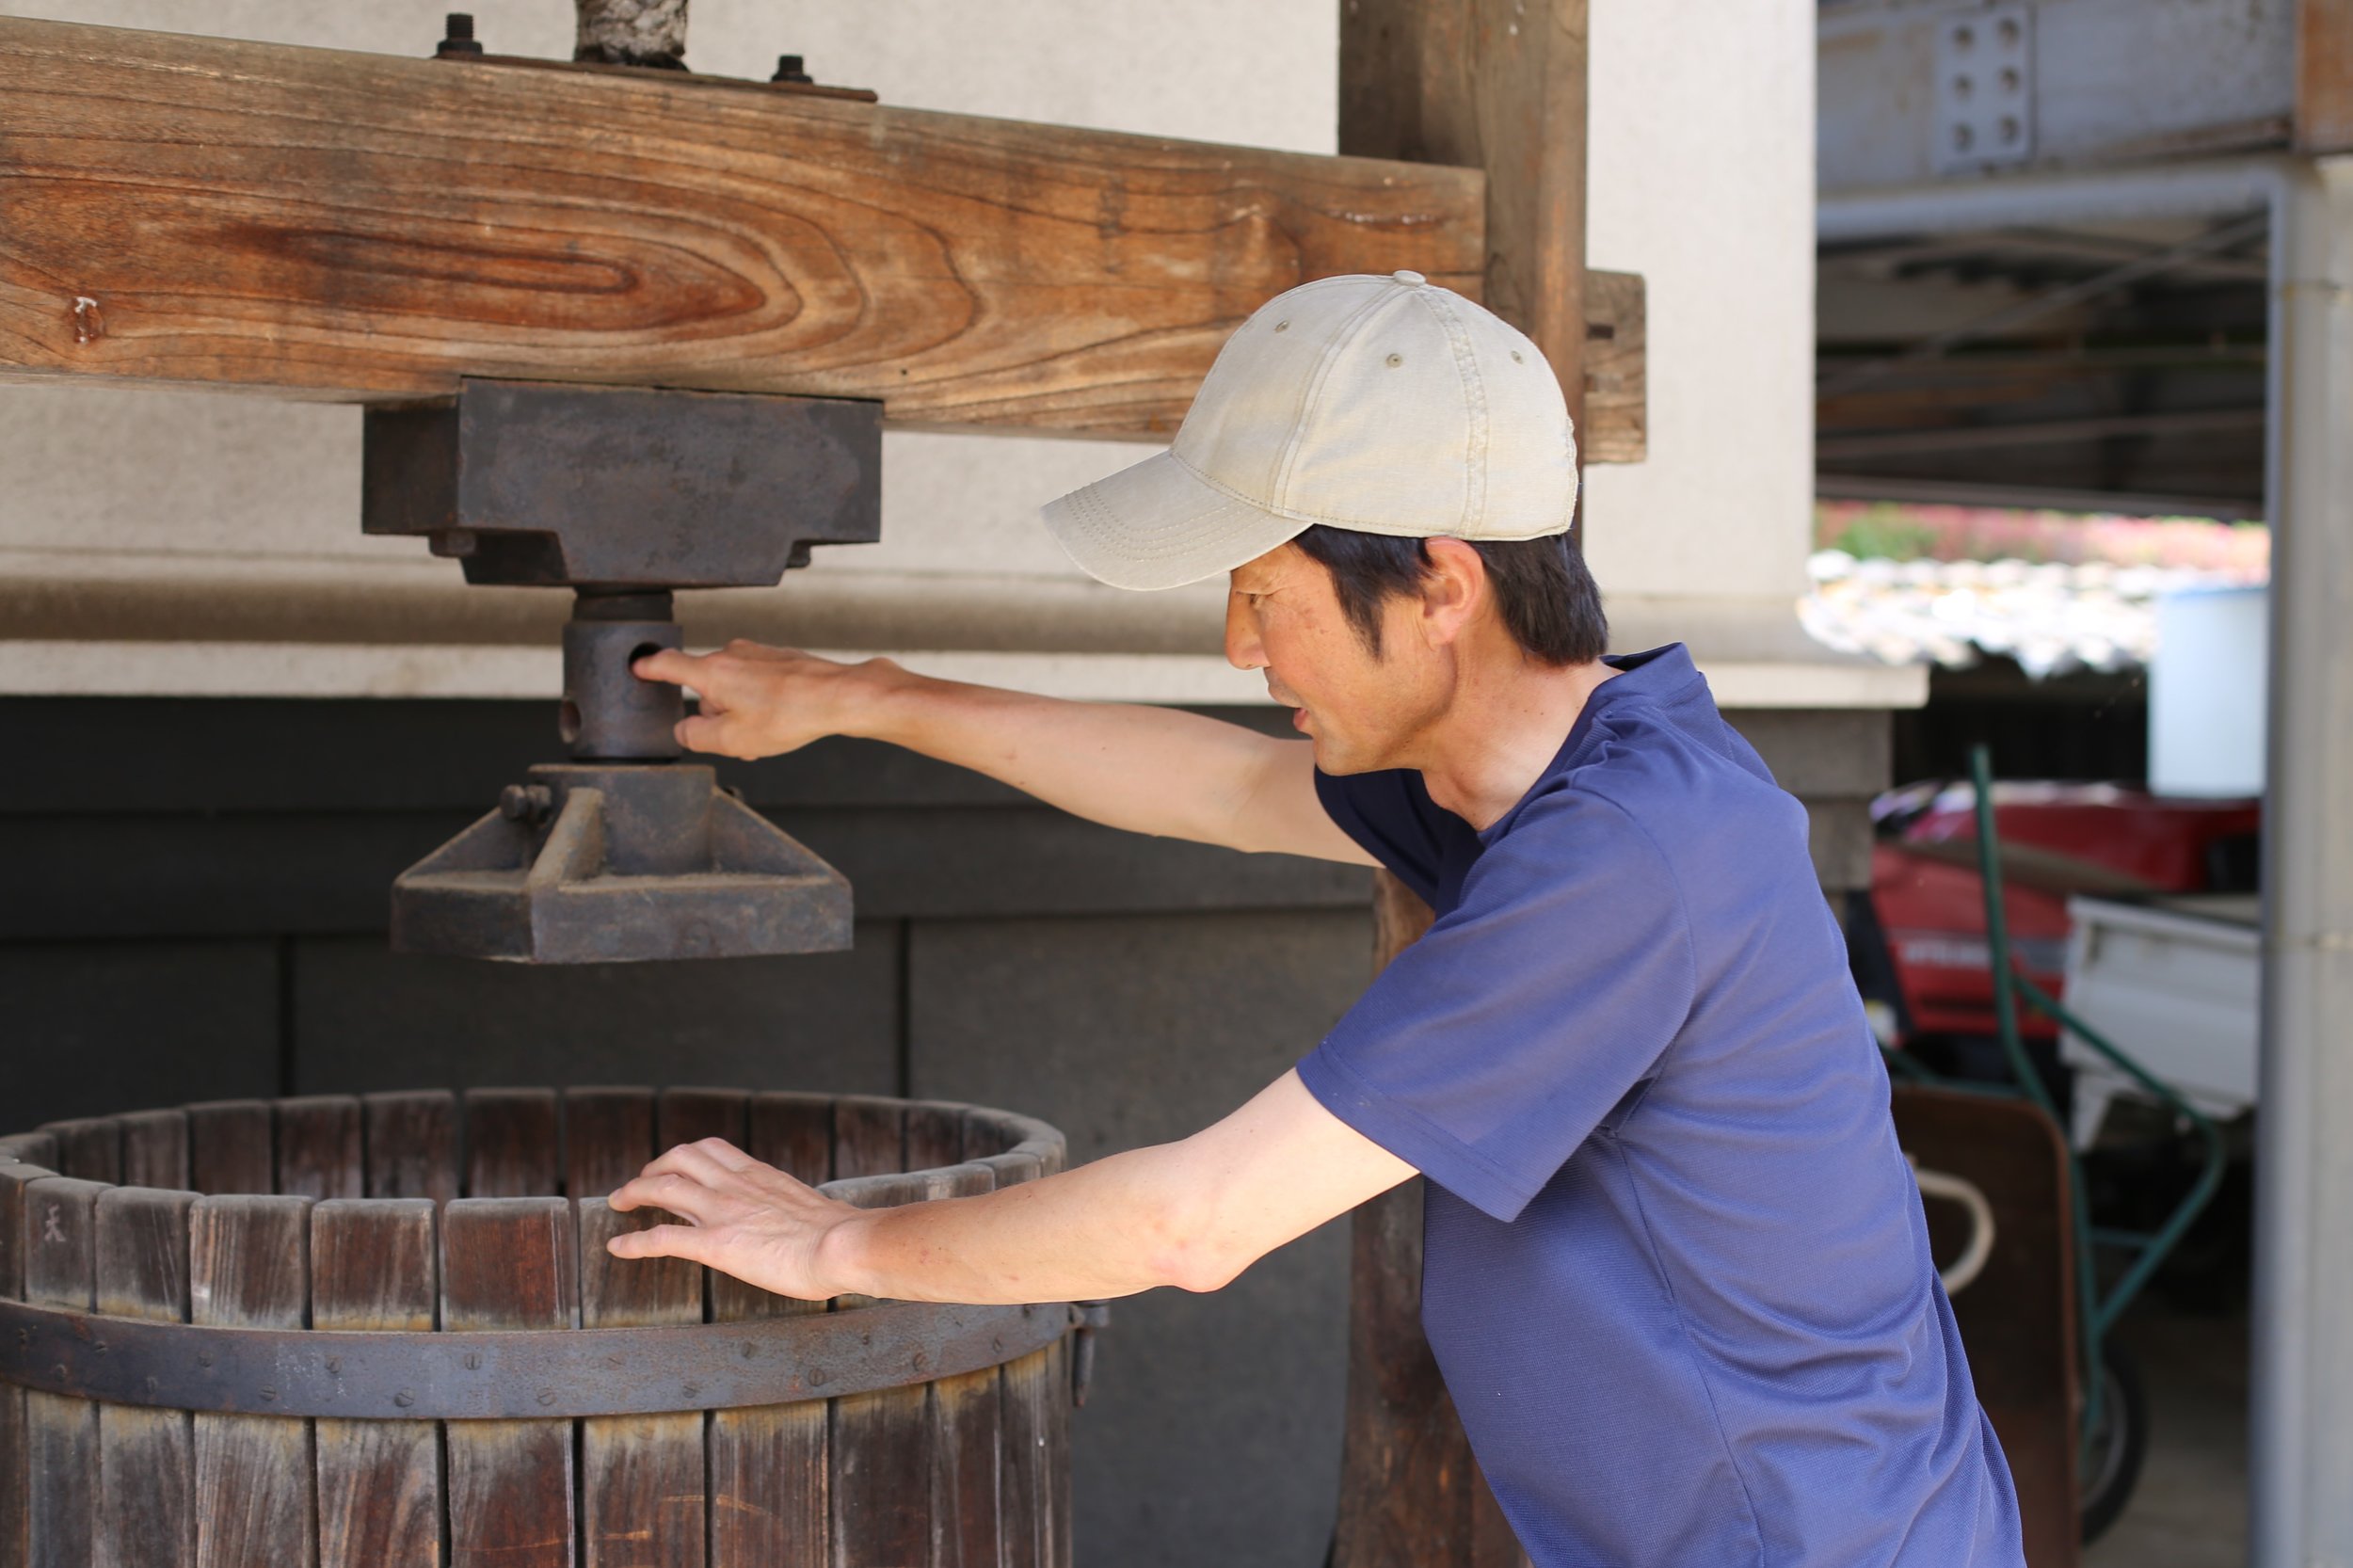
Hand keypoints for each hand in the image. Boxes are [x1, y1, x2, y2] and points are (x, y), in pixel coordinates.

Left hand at [606, 1137, 863, 1300]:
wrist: (844, 1245)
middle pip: (680, 1158)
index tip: (675, 1166)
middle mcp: (735, 1186)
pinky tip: (616, 1246)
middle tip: (640, 1184)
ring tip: (619, 1202)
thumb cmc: (842, 1235)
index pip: (713, 1150)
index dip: (685, 1155)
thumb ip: (796, 1210)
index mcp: (760, 1176)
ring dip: (633, 1193)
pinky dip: (633, 1241)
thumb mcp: (814, 1208)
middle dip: (653, 1167)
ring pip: (662, 1187)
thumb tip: (810, 1221)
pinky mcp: (715, 1244)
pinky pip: (661, 1238)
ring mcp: (722, 1212)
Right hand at [632, 640, 901, 759]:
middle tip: (738, 740)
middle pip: (706, 688)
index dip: (648, 669)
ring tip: (766, 736)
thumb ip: (695, 736)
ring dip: (742, 715)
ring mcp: (758, 654)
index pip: (668, 665)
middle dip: (716, 716)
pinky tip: (782, 723)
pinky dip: (762, 705)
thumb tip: (685, 730)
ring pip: (735, 690)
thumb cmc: (790, 715)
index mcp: (711, 671)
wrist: (839, 697)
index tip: (637, 668)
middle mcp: (732, 655)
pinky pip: (759, 685)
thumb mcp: (730, 740)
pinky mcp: (780, 659)